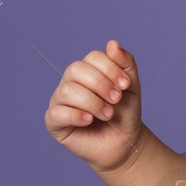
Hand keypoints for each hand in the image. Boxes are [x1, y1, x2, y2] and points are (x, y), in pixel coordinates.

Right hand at [44, 40, 144, 172]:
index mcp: (88, 70)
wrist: (124, 142)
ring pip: (67, 90)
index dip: (110, 69)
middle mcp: (70, 82)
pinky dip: (76, 115)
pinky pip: (56, 113)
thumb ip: (125, 63)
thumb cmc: (125, 112)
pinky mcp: (54, 122)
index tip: (126, 85)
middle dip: (100, 84)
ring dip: (93, 102)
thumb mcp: (131, 87)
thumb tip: (112, 43)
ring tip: (109, 114)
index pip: (92, 57)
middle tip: (117, 100)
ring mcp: (60, 101)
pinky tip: (90, 120)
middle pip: (76, 69)